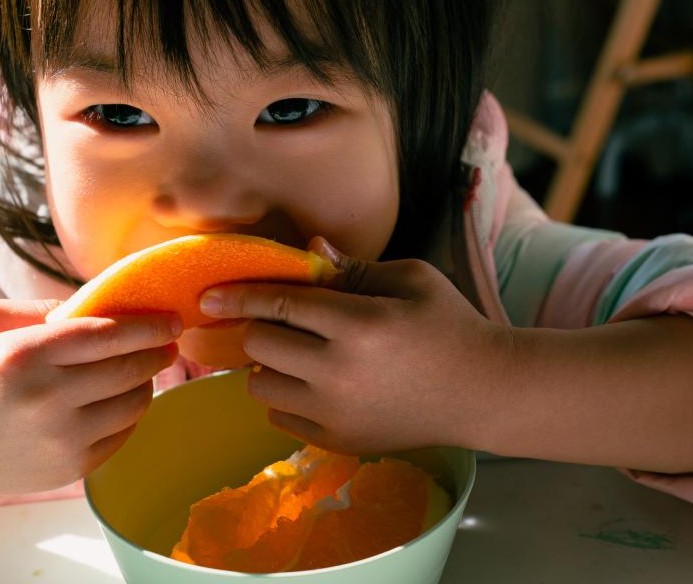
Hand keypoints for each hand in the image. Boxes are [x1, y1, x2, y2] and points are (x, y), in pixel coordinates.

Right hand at [0, 299, 179, 518]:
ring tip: (144, 367)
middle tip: (169, 341)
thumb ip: (43, 308)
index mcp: (22, 357)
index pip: (103, 335)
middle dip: (157, 351)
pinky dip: (132, 411)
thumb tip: (101, 306)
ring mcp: (61, 439)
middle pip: (127, 369)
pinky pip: (123, 433)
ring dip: (147, 381)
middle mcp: (44, 400)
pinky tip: (124, 396)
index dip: (146, 325)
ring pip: (134, 402)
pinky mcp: (72, 468)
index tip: (171, 319)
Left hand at [198, 237, 512, 455]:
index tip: (208, 298)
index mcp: (359, 324)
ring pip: (262, 386)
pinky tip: (314, 384)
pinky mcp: (339, 442)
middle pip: (260, 346)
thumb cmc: (449, 325)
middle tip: (277, 323)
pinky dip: (285, 397)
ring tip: (298, 355)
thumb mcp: (409, 280)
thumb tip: (307, 251)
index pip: (278, 305)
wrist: (484, 394)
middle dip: (259, 329)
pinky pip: (280, 417)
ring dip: (268, 365)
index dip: (237, 297)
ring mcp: (337, 414)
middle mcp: (340, 373)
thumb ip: (352, 269)